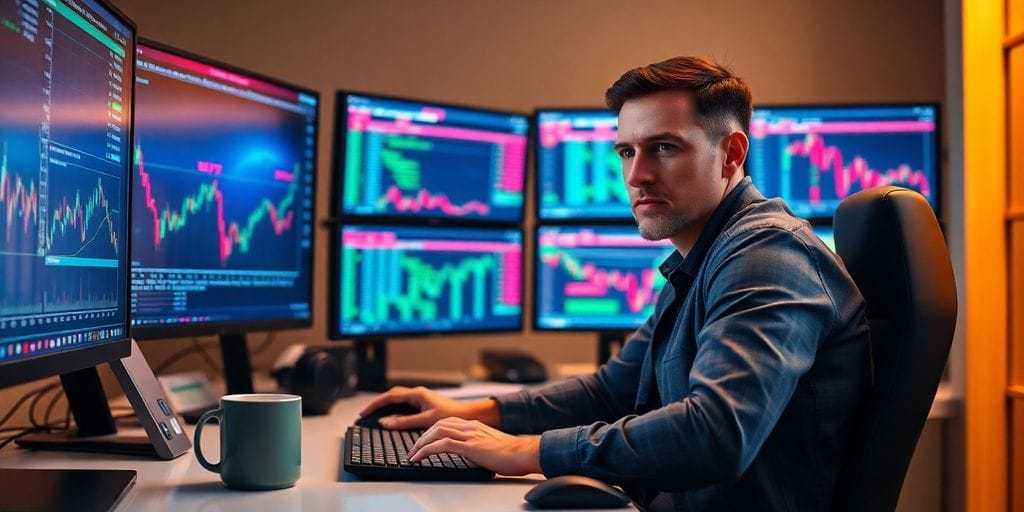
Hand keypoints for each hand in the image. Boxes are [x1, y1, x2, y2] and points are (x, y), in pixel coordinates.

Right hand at [357, 386, 499, 429]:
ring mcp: (420, 399)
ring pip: (397, 400)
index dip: (375, 404)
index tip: (364, 412)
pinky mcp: (423, 405)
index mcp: (417, 394)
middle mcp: (417, 394)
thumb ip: (405, 422)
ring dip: (385, 406)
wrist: (468, 415)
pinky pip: (403, 405)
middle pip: (391, 396)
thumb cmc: (452, 415)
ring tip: (373, 415)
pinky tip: (390, 418)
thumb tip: (386, 422)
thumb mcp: (426, 420)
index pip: (390, 396)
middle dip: (377, 404)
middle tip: (365, 414)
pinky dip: (394, 411)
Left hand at [407, 417, 540, 475]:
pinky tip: (419, 457)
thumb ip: (476, 448)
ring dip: (420, 443)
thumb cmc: (512, 454)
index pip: (446, 423)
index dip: (431, 432)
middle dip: (422, 437)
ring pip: (436, 432)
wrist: (525, 453)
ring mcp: (470, 434)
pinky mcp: (470, 445)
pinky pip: (442, 445)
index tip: (422, 442)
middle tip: (412, 450)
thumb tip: (467, 457)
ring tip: (412, 455)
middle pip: (438, 425)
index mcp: (474, 426)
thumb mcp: (489, 448)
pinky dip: (426, 450)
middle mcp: (470, 426)